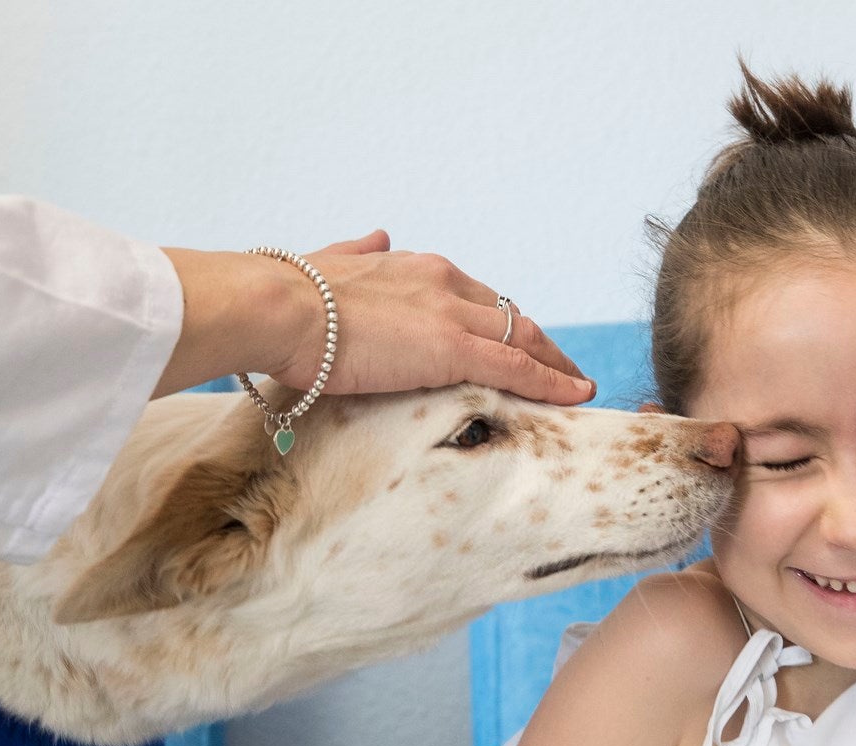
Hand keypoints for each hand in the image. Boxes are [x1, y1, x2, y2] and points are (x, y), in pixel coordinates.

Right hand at [269, 231, 594, 405]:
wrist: (278, 308)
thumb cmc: (289, 296)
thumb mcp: (329, 263)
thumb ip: (358, 252)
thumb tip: (376, 238)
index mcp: (414, 266)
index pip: (473, 296)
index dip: (497, 323)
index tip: (513, 341)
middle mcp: (443, 282)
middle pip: (507, 316)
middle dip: (537, 343)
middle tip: (560, 368)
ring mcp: (451, 314)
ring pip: (524, 339)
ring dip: (555, 365)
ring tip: (577, 387)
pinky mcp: (451, 348)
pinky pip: (517, 367)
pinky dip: (551, 382)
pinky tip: (574, 397)